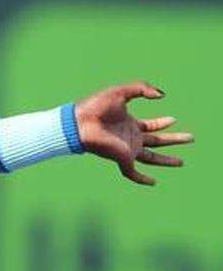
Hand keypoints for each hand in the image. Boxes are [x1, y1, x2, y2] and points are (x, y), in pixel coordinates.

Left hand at [75, 81, 193, 185]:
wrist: (79, 121)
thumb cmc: (95, 106)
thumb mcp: (121, 92)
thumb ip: (142, 88)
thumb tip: (162, 95)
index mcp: (129, 123)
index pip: (150, 126)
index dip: (162, 123)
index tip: (174, 119)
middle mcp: (130, 137)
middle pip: (157, 142)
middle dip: (174, 140)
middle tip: (190, 138)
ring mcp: (126, 149)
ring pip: (151, 158)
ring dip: (167, 160)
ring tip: (182, 162)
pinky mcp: (121, 158)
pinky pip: (133, 173)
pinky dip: (142, 179)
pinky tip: (153, 182)